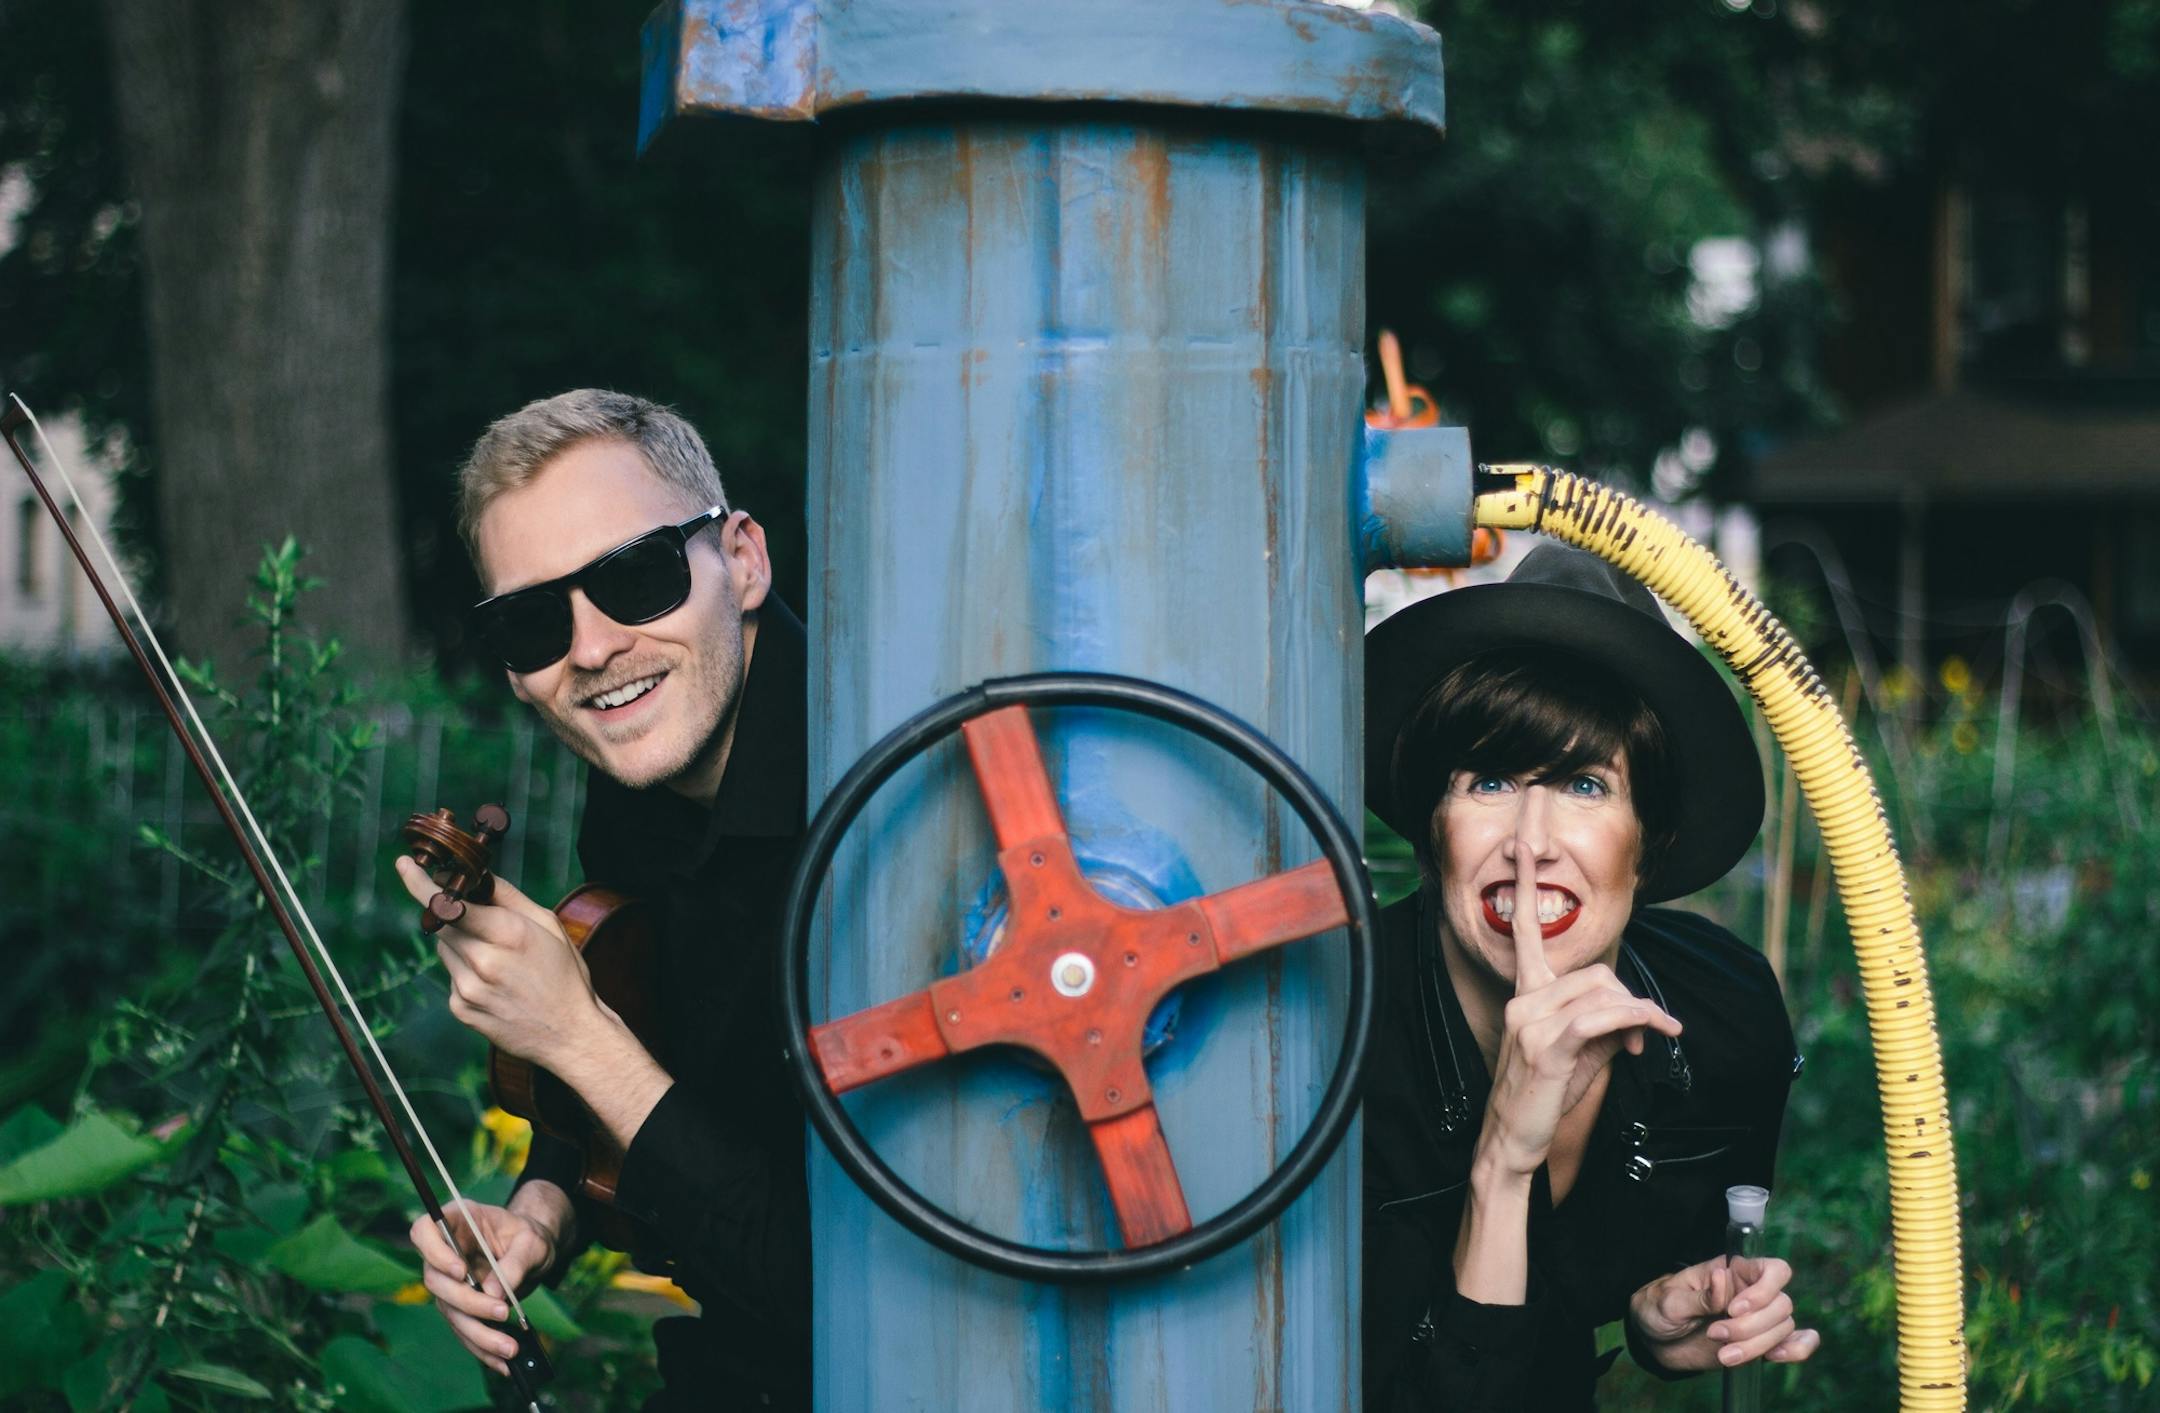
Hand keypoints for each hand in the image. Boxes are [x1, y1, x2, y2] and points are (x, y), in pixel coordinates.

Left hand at [395, 856, 604, 1068]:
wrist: (569, 1034)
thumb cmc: (564, 975)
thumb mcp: (548, 925)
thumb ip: (507, 897)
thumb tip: (474, 875)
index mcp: (507, 933)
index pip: (448, 903)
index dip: (419, 883)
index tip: (403, 865)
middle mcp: (482, 961)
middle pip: (444, 924)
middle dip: (457, 917)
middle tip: (487, 926)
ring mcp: (468, 989)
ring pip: (446, 950)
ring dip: (463, 946)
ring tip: (501, 964)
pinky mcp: (460, 1009)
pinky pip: (452, 976)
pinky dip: (467, 973)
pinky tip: (497, 986)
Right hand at [409, 1190, 565, 1375]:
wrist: (534, 1252)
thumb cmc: (530, 1238)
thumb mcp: (532, 1242)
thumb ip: (514, 1262)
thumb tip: (494, 1294)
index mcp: (458, 1222)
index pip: (424, 1231)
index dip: (435, 1253)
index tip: (460, 1271)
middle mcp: (446, 1254)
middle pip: (436, 1281)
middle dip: (468, 1302)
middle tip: (502, 1312)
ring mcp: (450, 1283)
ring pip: (450, 1313)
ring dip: (478, 1335)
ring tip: (509, 1349)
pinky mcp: (460, 1308)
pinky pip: (465, 1331)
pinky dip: (483, 1349)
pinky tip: (503, 1363)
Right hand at [1478, 854, 1682, 1176]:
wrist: (1512, 1142)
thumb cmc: (1543, 1097)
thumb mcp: (1580, 1054)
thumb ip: (1607, 1025)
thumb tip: (1642, 1019)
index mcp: (1524, 994)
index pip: (1524, 931)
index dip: (1526, 885)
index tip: (1523, 844)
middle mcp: (1523, 999)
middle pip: (1595, 971)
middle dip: (1632, 1000)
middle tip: (1649, 1033)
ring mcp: (1531, 1022)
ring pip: (1603, 992)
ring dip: (1641, 1015)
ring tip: (1649, 1042)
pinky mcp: (1548, 1047)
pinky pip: (1600, 1017)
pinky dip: (1635, 1021)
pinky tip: (1649, 1034)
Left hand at [1629, 1254, 1820, 1372]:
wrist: (1655, 1340)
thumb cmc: (1659, 1309)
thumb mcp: (1669, 1300)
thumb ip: (1699, 1296)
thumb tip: (1723, 1279)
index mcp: (1732, 1272)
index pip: (1773, 1270)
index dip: (1763, 1290)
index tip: (1734, 1309)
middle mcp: (1751, 1293)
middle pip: (1781, 1304)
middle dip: (1751, 1326)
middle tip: (1715, 1334)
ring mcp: (1758, 1319)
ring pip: (1783, 1328)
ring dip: (1756, 1345)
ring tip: (1723, 1354)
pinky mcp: (1759, 1344)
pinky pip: (1793, 1344)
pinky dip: (1795, 1351)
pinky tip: (1775, 1357)